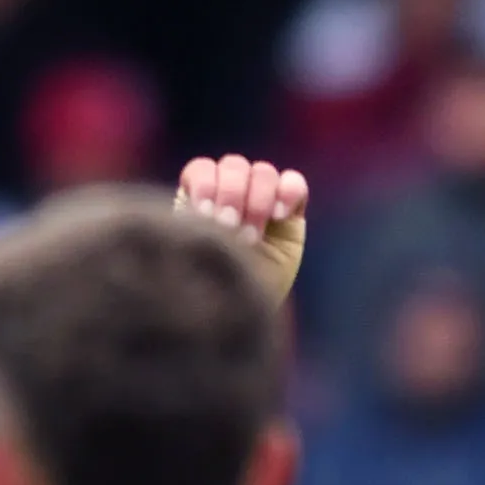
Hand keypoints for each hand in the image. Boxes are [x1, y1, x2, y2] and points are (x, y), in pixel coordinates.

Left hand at [175, 155, 310, 291]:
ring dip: (257, 199)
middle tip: (228, 227)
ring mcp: (264, 201)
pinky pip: (295, 183)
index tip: (204, 216)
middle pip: (234, 165)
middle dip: (231, 194)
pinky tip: (279, 215)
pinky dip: (288, 191)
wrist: (245, 319)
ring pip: (263, 171)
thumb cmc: (210, 291)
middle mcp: (233, 194)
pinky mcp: (293, 213)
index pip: (202, 169)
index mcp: (201, 200)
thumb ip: (189, 229)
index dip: (204, 185)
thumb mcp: (192, 259)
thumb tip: (190, 215)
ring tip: (251, 235)